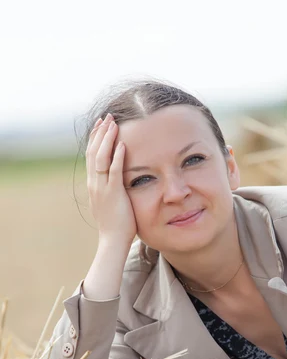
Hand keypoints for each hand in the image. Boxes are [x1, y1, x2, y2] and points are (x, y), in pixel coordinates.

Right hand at [86, 113, 136, 243]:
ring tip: (113, 123)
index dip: (96, 139)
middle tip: (107, 117)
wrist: (112, 241)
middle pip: (94, 152)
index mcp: (93, 184)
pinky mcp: (113, 194)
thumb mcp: (111, 202)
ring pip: (101, 158)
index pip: (92, 156)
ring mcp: (102, 188)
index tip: (101, 124)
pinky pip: (114, 171)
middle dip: (100, 133)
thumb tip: (117, 181)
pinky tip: (122, 144)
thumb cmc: (116, 224)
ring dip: (107, 139)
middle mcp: (94, 183)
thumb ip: (112, 189)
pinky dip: (117, 156)